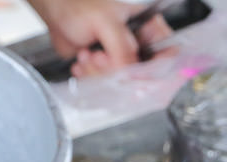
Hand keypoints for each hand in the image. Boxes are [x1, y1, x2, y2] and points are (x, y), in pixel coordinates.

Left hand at [27, 0, 172, 77]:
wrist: (57, 13)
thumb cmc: (80, 5)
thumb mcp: (106, 22)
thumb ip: (122, 48)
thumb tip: (130, 73)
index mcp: (150, 30)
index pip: (170, 57)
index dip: (157, 70)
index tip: (137, 76)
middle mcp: (142, 48)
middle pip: (146, 77)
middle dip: (118, 71)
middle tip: (100, 57)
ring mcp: (126, 62)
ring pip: (125, 85)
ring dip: (100, 74)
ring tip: (87, 55)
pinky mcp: (111, 72)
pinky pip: (110, 87)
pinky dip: (92, 78)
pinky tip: (83, 63)